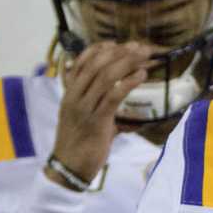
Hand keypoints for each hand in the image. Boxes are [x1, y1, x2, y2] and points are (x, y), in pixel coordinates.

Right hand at [52, 42, 152, 181]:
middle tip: (139, 47)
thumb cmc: (79, 144)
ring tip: (144, 57)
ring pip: (105, 76)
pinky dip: (128, 82)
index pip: (80, 63)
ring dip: (127, 63)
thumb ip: (98, 104)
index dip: (98, 50)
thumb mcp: (84, 118)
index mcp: (68, 94)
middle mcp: (74, 97)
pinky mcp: (97, 120)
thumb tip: (116, 96)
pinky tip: (141, 76)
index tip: (115, 43)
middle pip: (96, 65)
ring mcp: (84, 108)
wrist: (69, 168)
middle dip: (119, 52)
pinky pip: (113, 95)